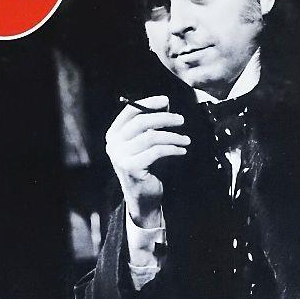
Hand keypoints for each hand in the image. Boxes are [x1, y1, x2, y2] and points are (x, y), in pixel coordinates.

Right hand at [105, 95, 189, 227]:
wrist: (143, 198)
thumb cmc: (147, 168)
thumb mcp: (144, 144)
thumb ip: (150, 126)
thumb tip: (165, 105)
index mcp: (114, 134)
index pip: (130, 111)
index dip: (148, 103)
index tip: (166, 100)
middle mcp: (113, 144)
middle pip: (141, 122)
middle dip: (164, 118)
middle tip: (181, 120)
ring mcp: (120, 156)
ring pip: (151, 137)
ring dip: (172, 136)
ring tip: (186, 140)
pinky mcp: (131, 168)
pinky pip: (156, 152)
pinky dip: (172, 149)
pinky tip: (181, 151)